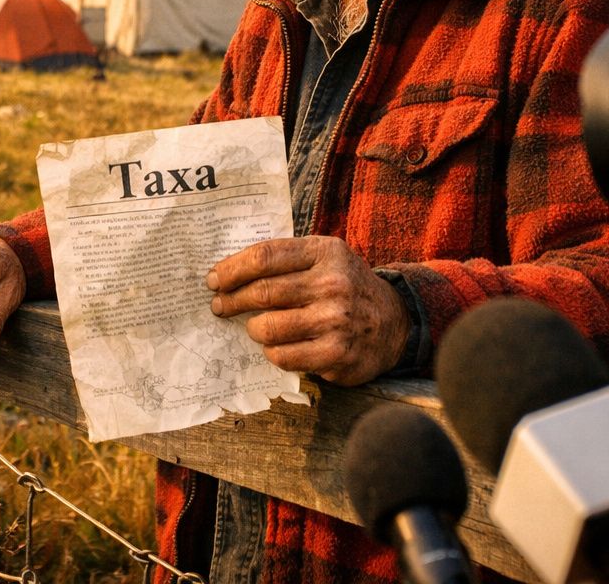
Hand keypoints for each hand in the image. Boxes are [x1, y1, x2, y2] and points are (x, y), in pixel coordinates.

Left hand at [206, 235, 408, 385]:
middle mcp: (332, 283)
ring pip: (268, 327)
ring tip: (255, 327)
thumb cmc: (345, 287)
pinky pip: (283, 356)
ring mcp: (336, 320)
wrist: (394, 323)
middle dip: (232, 300)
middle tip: (219, 306)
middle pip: (262, 291)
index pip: (265, 256)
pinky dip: (272, 352)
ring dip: (253, 328)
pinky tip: (277, 346)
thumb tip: (230, 270)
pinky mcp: (337, 354)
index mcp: (324, 252)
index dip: (232, 269)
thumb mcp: (325, 258)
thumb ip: (286, 259)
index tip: (214, 279)